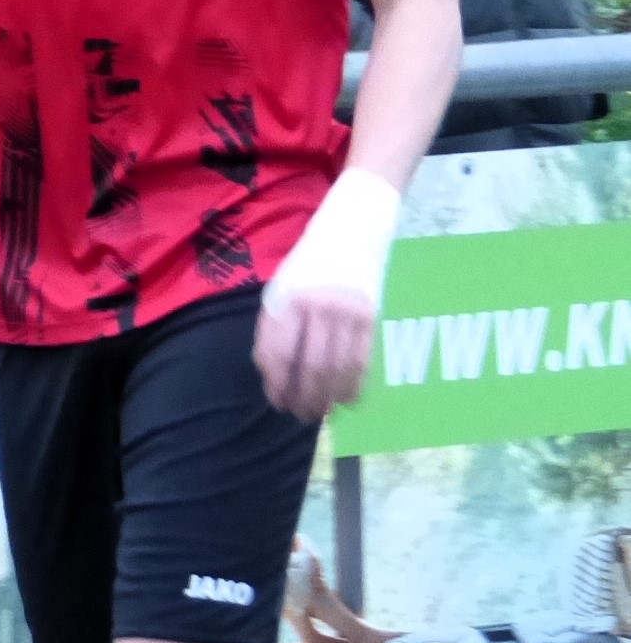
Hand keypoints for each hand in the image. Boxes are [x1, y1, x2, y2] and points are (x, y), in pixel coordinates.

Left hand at [252, 167, 400, 422]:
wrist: (351, 228)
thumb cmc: (310, 263)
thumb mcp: (282, 287)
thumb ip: (275, 327)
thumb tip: (272, 375)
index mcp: (285, 298)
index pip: (275, 354)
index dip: (275, 385)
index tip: (277, 400)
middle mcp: (314, 306)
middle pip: (307, 368)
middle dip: (302, 399)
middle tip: (300, 414)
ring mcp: (345, 311)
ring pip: (336, 370)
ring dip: (328, 399)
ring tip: (321, 411)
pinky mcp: (371, 316)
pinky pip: (363, 363)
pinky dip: (354, 388)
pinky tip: (347, 400)